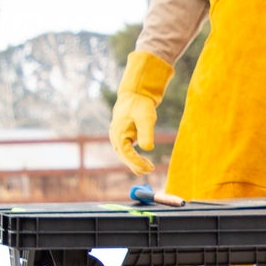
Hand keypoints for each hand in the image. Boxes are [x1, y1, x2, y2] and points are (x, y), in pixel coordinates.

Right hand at [110, 50, 173, 173]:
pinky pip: (126, 152)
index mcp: (118, 133)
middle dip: (136, 165)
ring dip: (135, 163)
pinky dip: (134, 159)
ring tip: (149, 169)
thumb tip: (147, 148)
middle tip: (150, 170)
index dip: (136, 162)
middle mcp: (115, 136)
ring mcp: (117, 137)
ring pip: (124, 155)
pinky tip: (144, 164)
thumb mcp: (146, 118)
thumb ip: (146, 132)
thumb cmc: (141, 105)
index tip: (148, 168)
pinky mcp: (123, 137)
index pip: (125, 152)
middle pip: (123, 156)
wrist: (136, 95)